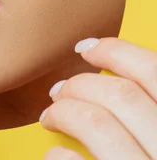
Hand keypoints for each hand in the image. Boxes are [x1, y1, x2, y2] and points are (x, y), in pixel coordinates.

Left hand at [40, 37, 156, 158]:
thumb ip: (149, 111)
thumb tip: (116, 83)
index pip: (153, 70)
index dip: (117, 52)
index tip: (88, 48)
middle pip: (122, 94)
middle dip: (82, 85)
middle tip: (60, 89)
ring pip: (96, 122)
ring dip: (65, 113)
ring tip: (50, 117)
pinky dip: (59, 153)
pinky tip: (56, 154)